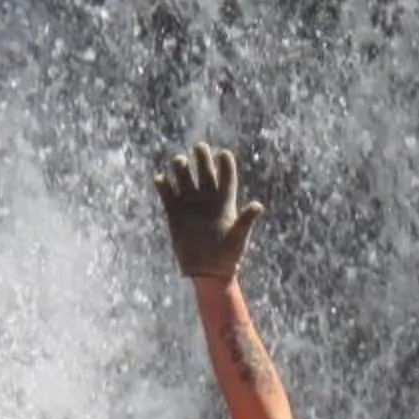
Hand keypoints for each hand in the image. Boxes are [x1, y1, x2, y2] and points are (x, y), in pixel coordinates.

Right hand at [153, 141, 263, 280]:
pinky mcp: (175, 214)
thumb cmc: (228, 256)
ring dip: (180, 168)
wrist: (207, 271)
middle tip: (199, 147)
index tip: (223, 153)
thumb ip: (246, 221)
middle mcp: (208, 199)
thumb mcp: (238, 238)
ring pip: (184, 179)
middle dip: (202, 158)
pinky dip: (163, 186)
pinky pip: (168, 195)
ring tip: (178, 161)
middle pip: (204, 172)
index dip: (225, 164)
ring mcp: (190, 205)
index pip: (226, 177)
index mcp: (226, 202)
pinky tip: (161, 179)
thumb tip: (258, 205)